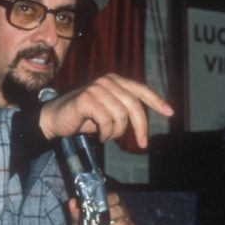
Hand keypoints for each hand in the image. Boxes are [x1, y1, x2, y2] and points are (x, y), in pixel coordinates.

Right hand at [39, 73, 172, 148]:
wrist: (55, 119)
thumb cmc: (83, 117)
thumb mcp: (108, 112)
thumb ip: (124, 110)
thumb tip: (143, 123)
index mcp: (115, 81)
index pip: (141, 90)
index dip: (157, 101)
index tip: (170, 112)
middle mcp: (107, 81)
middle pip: (134, 105)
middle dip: (140, 127)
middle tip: (142, 143)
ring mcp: (96, 89)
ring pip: (120, 115)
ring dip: (117, 132)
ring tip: (107, 136)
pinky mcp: (86, 99)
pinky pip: (106, 121)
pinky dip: (106, 133)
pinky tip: (99, 135)